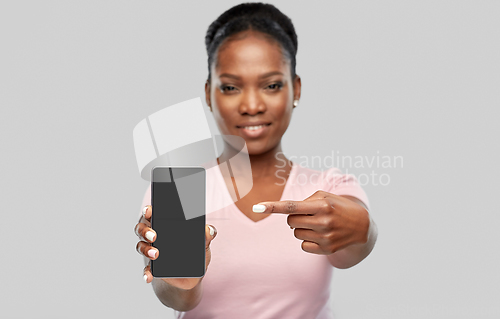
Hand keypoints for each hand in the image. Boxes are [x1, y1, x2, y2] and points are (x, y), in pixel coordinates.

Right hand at [134, 205, 216, 289]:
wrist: (192, 275)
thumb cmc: (196, 252)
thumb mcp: (203, 243)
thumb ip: (207, 235)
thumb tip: (209, 230)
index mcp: (164, 224)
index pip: (152, 213)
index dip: (148, 210)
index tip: (148, 210)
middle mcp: (154, 236)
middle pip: (141, 229)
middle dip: (145, 231)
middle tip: (154, 236)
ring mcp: (151, 251)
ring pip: (141, 246)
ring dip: (146, 250)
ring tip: (156, 254)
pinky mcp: (153, 268)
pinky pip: (146, 269)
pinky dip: (145, 273)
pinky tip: (148, 276)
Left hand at [253, 191, 369, 254]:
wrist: (361, 225)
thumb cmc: (337, 206)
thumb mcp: (325, 197)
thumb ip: (305, 202)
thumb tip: (286, 213)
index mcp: (322, 205)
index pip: (291, 206)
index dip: (272, 207)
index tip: (257, 207)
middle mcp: (323, 221)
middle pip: (290, 222)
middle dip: (294, 218)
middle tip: (308, 215)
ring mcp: (325, 237)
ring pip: (296, 234)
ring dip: (302, 229)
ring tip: (318, 225)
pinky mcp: (326, 250)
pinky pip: (303, 246)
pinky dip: (308, 240)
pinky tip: (320, 236)